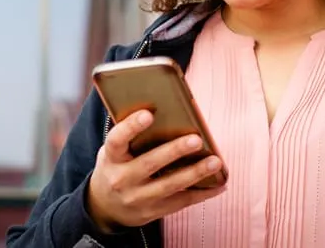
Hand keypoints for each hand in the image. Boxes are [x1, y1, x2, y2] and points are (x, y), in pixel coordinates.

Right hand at [86, 110, 225, 231]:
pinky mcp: (153, 212)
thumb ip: (132, 137)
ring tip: (215, 161)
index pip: (117, 140)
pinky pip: (181, 202)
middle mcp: (122, 180)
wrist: (105, 208)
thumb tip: (167, 113)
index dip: (131, 127)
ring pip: (170, 186)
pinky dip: (202, 193)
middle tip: (196, 139)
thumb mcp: (114, 151)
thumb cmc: (117, 167)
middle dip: (174, 151)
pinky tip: (219, 184)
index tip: (148, 114)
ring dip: (195, 173)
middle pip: (149, 163)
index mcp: (111, 158)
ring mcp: (137, 199)